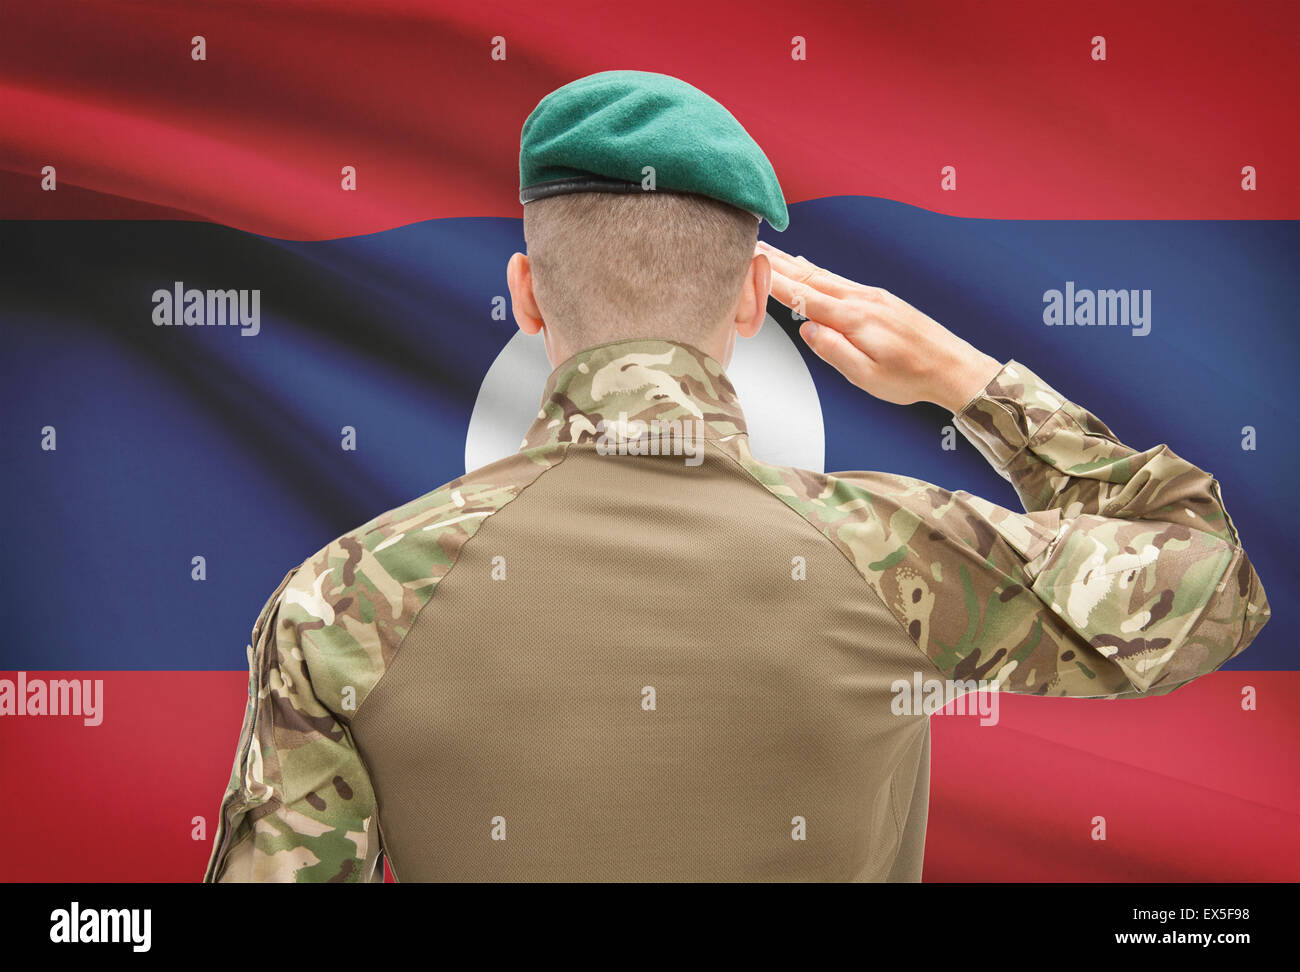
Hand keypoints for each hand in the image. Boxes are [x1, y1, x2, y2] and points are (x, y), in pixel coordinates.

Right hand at [757, 240, 1003, 412]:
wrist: (952, 366)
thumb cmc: (910, 377)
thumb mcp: (866, 377)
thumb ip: (833, 351)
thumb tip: (807, 330)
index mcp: (854, 319)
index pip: (803, 296)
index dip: (772, 282)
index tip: (748, 266)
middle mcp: (861, 299)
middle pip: (809, 277)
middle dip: (776, 263)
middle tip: (750, 246)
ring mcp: (871, 295)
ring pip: (823, 274)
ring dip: (793, 262)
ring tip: (769, 251)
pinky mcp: (879, 298)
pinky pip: (838, 279)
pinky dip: (815, 270)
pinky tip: (807, 267)